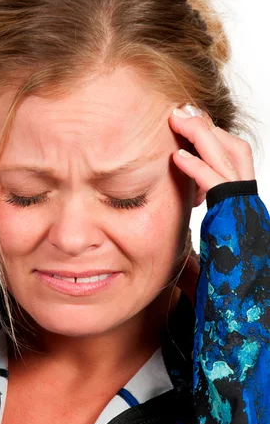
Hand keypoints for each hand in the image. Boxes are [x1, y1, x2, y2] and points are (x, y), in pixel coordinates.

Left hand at [168, 104, 255, 304]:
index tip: (187, 128)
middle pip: (234, 150)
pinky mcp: (236, 219)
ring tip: (177, 119)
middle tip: (181, 110)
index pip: (230, 163)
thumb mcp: (204, 268)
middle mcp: (245, 205)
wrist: (245, 312)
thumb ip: (192, 256)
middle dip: (208, 127)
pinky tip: (177, 158)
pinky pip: (218, 186)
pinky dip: (198, 169)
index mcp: (238, 209)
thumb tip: (176, 258)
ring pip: (230, 158)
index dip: (211, 141)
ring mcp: (243, 209)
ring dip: (203, 135)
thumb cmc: (226, 291)